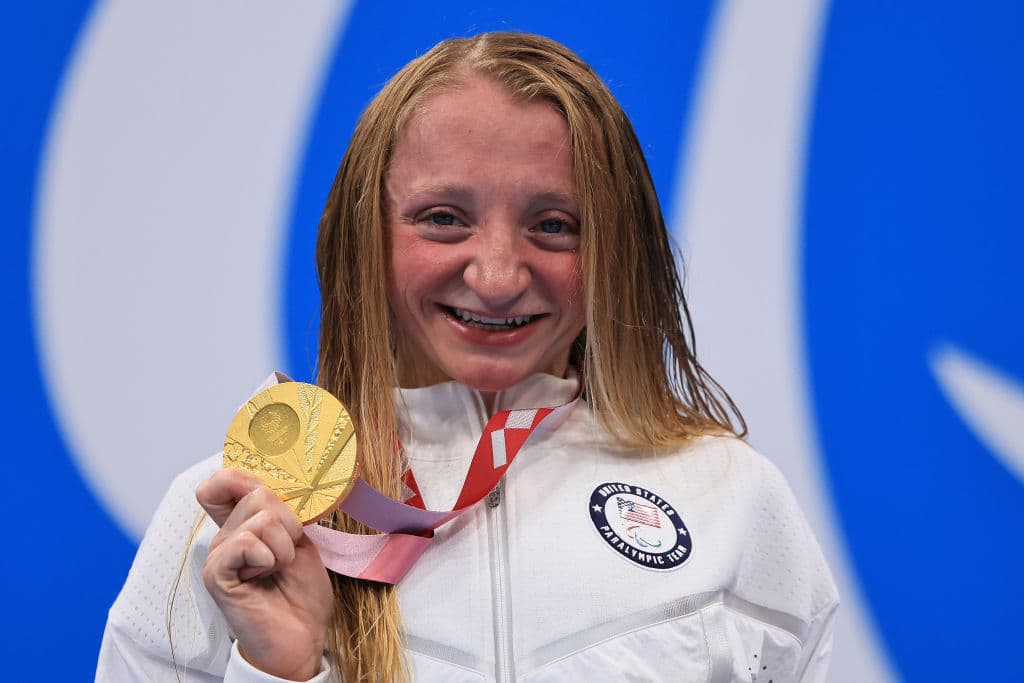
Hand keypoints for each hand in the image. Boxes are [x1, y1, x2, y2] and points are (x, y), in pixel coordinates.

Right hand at [197, 469, 332, 680]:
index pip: (227, 479)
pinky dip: (270, 557)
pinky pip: (247, 542)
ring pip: (263, 517)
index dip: (250, 477)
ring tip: (279, 569)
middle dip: (290, 521)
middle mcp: (225, 535)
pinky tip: (266, 576)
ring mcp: (219, 554)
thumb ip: (285, 510)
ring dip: (285, 546)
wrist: (303, 636)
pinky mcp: (217, 575)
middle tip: (288, 552)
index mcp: (242, 523)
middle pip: (258, 493)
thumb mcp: (300, 539)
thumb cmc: (301, 591)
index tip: (283, 501)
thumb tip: (280, 481)